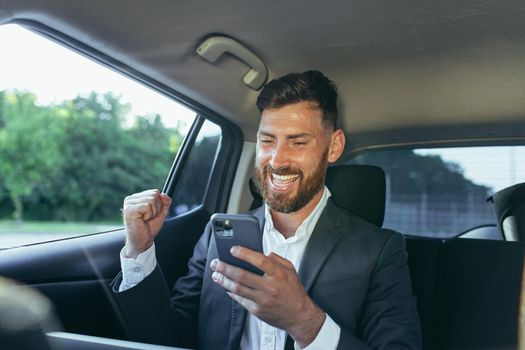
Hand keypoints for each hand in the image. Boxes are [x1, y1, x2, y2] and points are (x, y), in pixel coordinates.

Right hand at [122, 189, 171, 257]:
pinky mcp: (129, 210)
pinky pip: (147, 206)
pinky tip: (142, 220)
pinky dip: (149, 215)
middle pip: (154, 195)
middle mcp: (131, 199)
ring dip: (153, 213)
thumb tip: (163, 194)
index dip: (159, 204)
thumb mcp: (161, 212)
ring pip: (151, 200)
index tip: (152, 214)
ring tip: (145, 219)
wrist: (143, 241)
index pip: (155, 192)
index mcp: (137, 198)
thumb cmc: (149, 227)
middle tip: (148, 218)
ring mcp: (128, 204)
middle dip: (157, 208)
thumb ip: (165, 202)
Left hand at [210, 246, 325, 347]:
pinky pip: (241, 300)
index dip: (244, 254)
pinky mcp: (257, 311)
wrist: (299, 316)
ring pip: (238, 289)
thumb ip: (277, 260)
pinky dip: (232, 293)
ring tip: (216, 274)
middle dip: (226, 268)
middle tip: (216, 263)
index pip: (259, 261)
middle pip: (242, 276)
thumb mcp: (291, 270)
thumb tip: (264, 253)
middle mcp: (269, 287)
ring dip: (224, 280)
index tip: (233, 249)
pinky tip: (226, 287)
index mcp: (278, 275)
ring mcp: (262, 300)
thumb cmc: (294, 291)